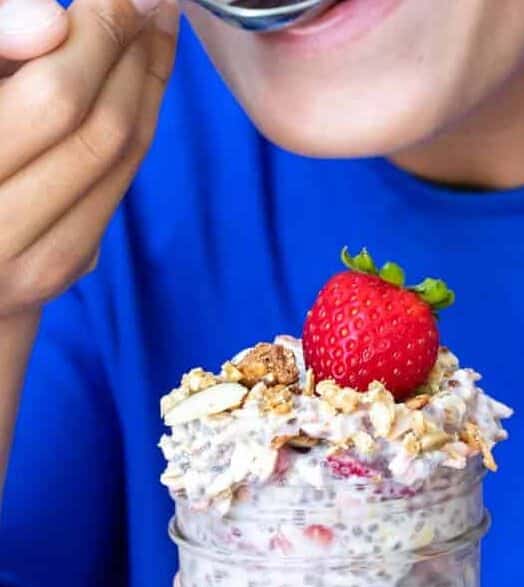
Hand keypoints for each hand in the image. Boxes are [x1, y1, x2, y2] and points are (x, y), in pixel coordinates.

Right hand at [0, 0, 177, 317]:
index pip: (56, 99)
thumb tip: (52, 24)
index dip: (101, 32)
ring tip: (149, 28)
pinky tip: (133, 81)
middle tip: (145, 2)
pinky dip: (132, 129)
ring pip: (118, 165)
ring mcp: (27, 267)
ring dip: (145, 88)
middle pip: (99, 132)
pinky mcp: (53, 276)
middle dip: (131, 54)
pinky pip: (112, 193)